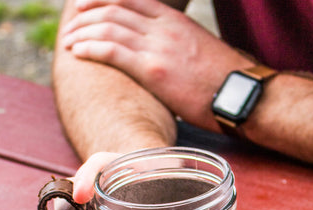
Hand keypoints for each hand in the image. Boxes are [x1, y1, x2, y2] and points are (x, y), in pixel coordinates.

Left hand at [61, 0, 254, 130]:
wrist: (243, 96)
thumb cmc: (228, 82)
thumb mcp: (202, 52)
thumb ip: (181, 47)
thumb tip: (175, 59)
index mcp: (175, 21)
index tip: (85, 7)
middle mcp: (163, 28)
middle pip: (114, 9)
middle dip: (87, 15)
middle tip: (73, 26)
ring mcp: (158, 47)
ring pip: (108, 26)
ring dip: (83, 32)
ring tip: (69, 42)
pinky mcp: (154, 70)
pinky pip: (112, 50)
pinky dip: (90, 47)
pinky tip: (77, 51)